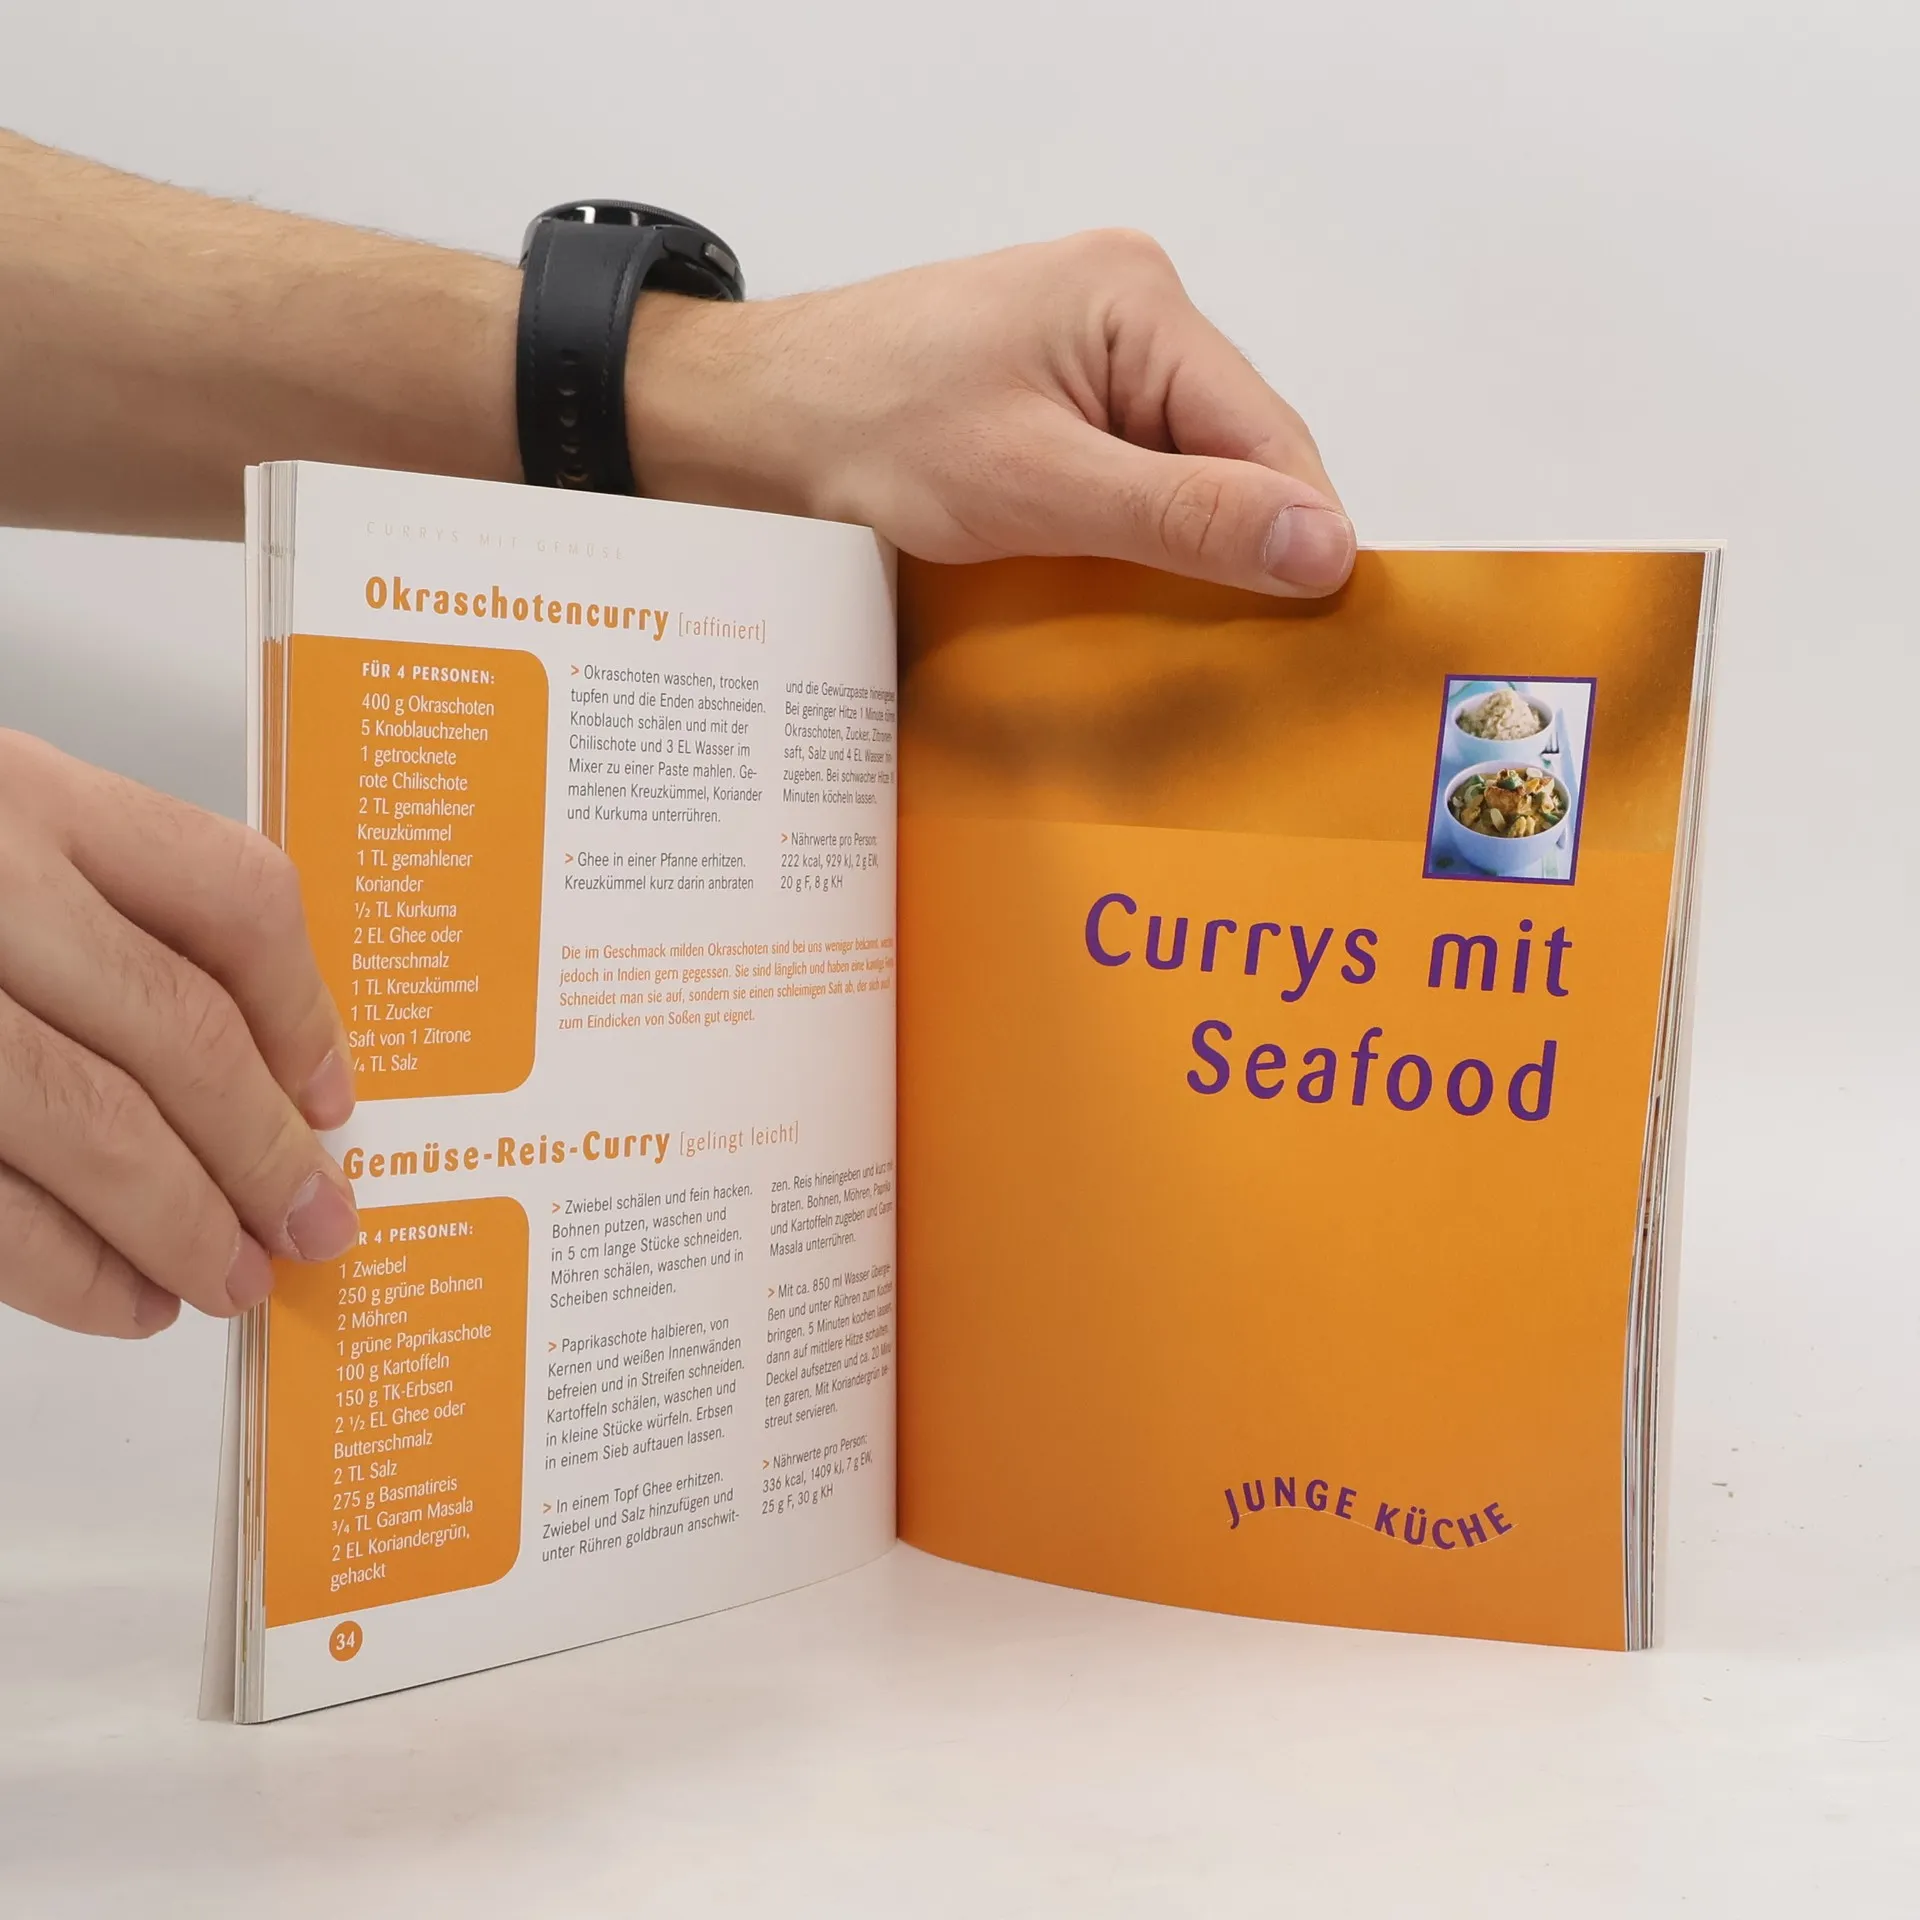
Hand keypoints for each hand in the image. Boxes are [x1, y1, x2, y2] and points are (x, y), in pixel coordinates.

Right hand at [0, 732, 357, 1336]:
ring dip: (178, 1227)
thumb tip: (264, 1072)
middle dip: (262, 1151)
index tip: (334, 1100)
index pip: (233, 896)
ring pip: (88, 1125)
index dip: (307, 1014)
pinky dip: (68, 1271)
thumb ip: (103, 910)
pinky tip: (123, 1300)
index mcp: (27, 797)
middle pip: (176, 1031)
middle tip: (312, 1222)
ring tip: (229, 1281)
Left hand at [626, 229, 1353, 597]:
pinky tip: (1117, 598)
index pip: (1267, 429)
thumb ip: (1183, 516)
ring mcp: (1081, 362)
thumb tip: (1320, 544)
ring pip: (1178, 475)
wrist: (739, 425)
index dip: (1301, 530)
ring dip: (1178, 553)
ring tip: (1180, 636)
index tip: (1323, 627)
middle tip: (1250, 654)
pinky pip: (1122, 483)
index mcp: (1137, 301)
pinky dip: (1125, 544)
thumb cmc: (862, 428)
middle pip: (1230, 452)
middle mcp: (1124, 317)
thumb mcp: (1036, 485)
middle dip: (1237, 546)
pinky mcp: (1042, 407)